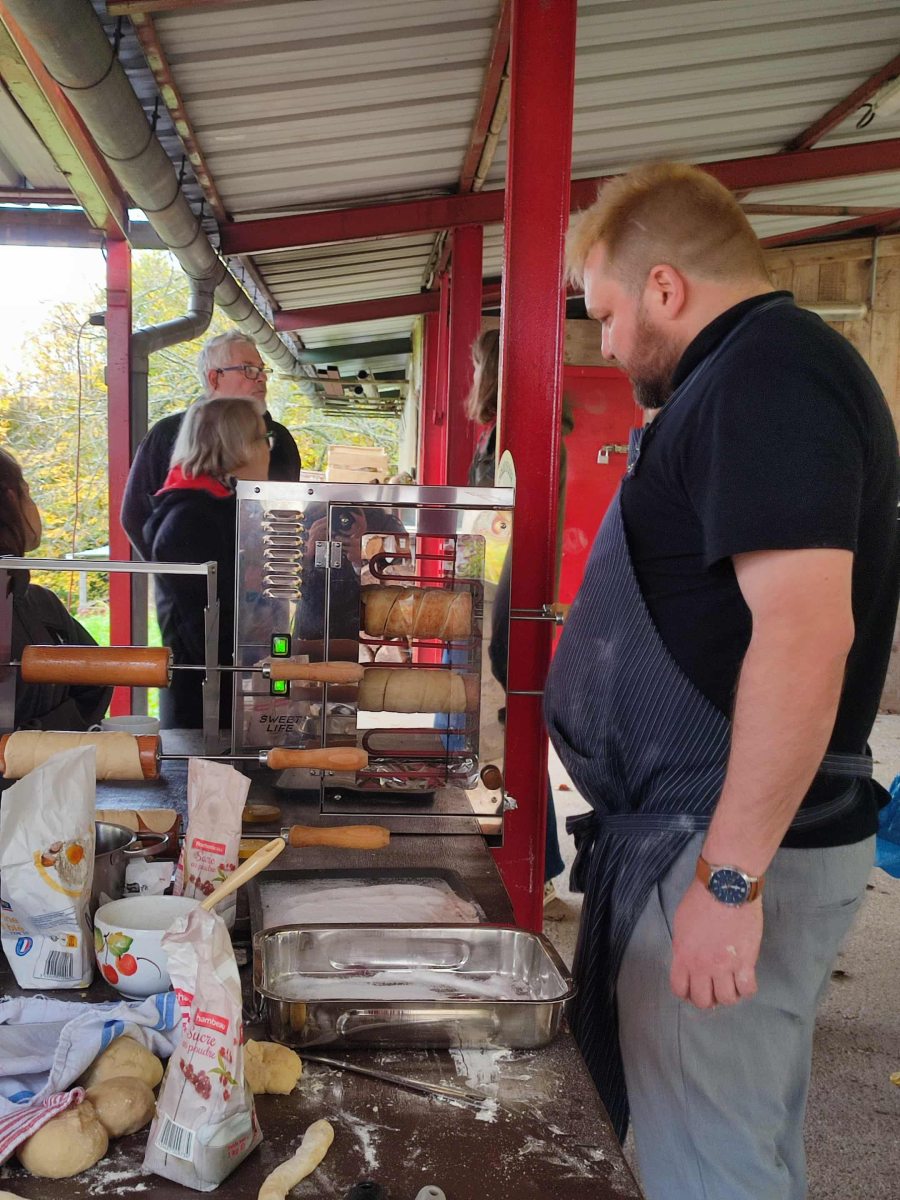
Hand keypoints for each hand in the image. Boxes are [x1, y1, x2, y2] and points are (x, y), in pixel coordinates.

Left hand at [669, 878, 762, 1009]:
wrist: (726, 887)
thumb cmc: (701, 899)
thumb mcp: (681, 923)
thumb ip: (683, 946)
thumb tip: (687, 959)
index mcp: (683, 955)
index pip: (680, 989)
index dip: (686, 993)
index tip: (693, 989)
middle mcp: (702, 966)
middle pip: (703, 1000)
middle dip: (707, 1000)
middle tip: (714, 990)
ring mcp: (725, 966)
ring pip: (727, 999)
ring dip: (728, 996)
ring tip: (731, 985)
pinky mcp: (746, 961)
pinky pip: (747, 989)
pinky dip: (747, 989)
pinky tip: (745, 980)